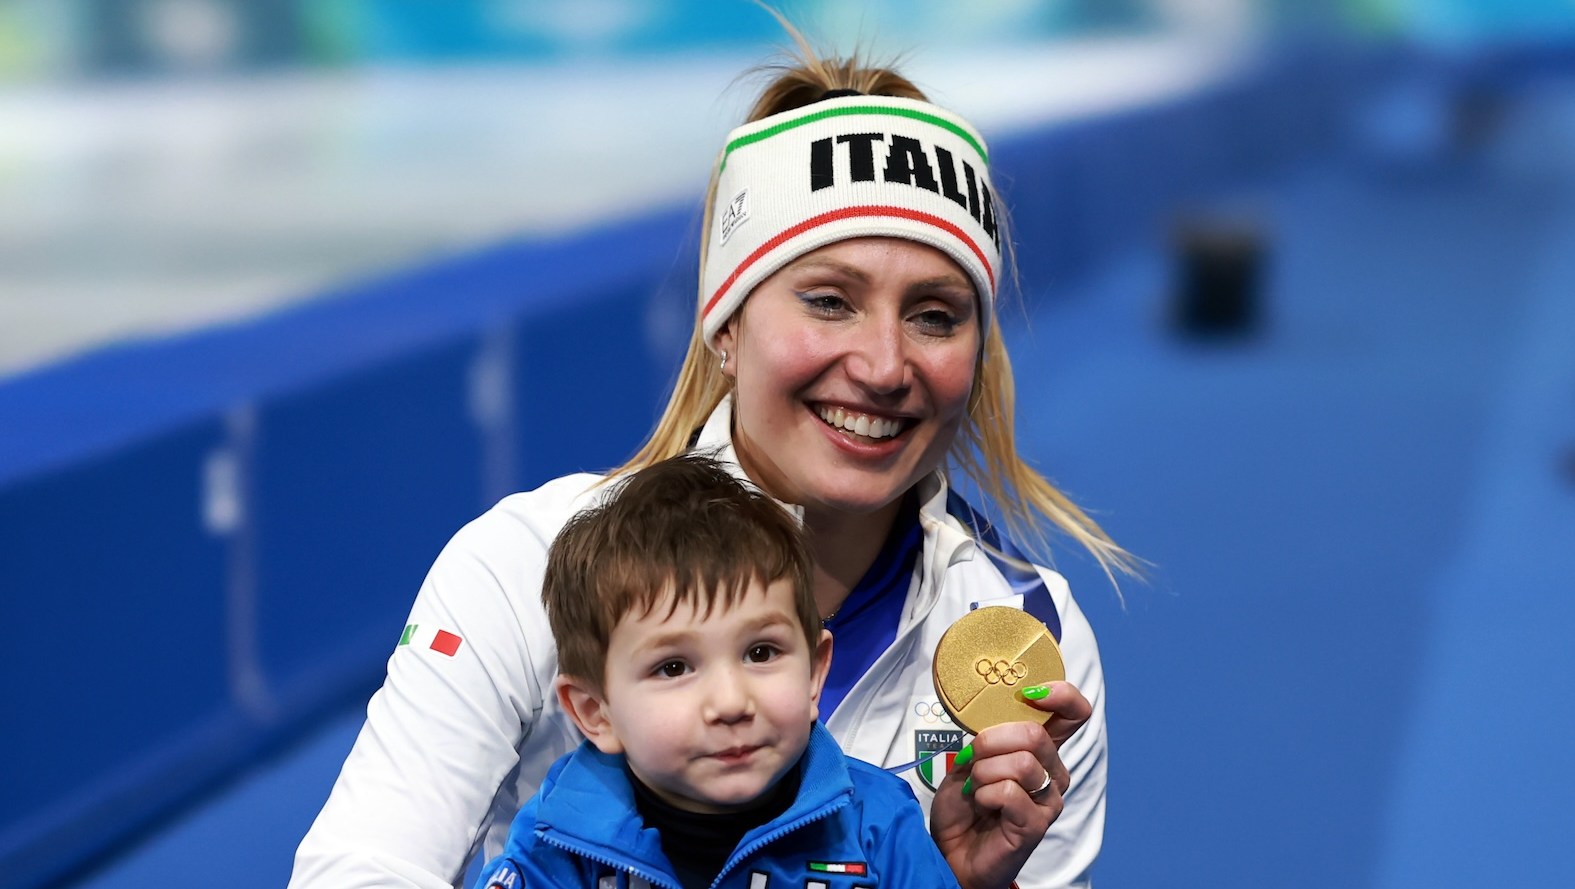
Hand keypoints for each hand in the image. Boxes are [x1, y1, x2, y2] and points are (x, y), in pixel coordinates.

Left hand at [928, 681, 1090, 888]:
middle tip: (970, 757)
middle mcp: (1053, 773)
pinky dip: (984, 794)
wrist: (952, 851)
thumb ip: (988, 735)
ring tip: (973, 787)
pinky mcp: (1036, 825)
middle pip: (1035, 734)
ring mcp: (1048, 801)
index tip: (1028, 692)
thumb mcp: (970, 758)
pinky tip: (980, 804)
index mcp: (1042, 751)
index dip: (1061, 695)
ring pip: (1022, 763)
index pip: (1075, 713)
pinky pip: (1010, 792)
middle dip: (991, 741)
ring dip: (983, 771)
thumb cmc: (964, 805)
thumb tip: (991, 717)